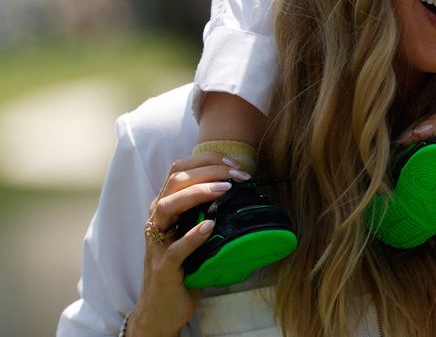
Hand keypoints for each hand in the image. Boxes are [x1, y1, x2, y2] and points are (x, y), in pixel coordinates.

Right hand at [128, 153, 249, 335]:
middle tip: (239, 175)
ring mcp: (157, 243)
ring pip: (167, 206)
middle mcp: (157, 220)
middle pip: (175, 180)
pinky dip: (192, 236)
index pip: (180, 169)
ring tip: (224, 190)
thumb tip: (245, 190)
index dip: (208, 161)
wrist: (163, 308)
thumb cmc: (185, 265)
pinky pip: (174, 249)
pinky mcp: (163, 268)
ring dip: (197, 193)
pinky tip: (209, 227)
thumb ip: (209, 210)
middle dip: (209, 171)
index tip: (235, 165)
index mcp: (165, 207)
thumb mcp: (195, 232)